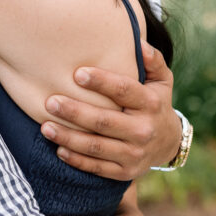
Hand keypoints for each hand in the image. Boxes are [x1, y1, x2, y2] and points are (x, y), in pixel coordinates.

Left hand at [40, 42, 181, 179]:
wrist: (169, 143)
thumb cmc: (156, 102)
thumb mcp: (162, 80)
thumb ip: (152, 60)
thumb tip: (139, 43)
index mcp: (150, 104)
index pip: (124, 91)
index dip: (101, 82)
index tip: (77, 74)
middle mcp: (143, 130)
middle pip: (104, 121)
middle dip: (75, 112)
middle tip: (50, 102)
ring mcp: (134, 154)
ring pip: (96, 147)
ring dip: (68, 137)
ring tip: (45, 126)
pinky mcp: (125, 172)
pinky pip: (97, 167)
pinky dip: (76, 160)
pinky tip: (58, 149)